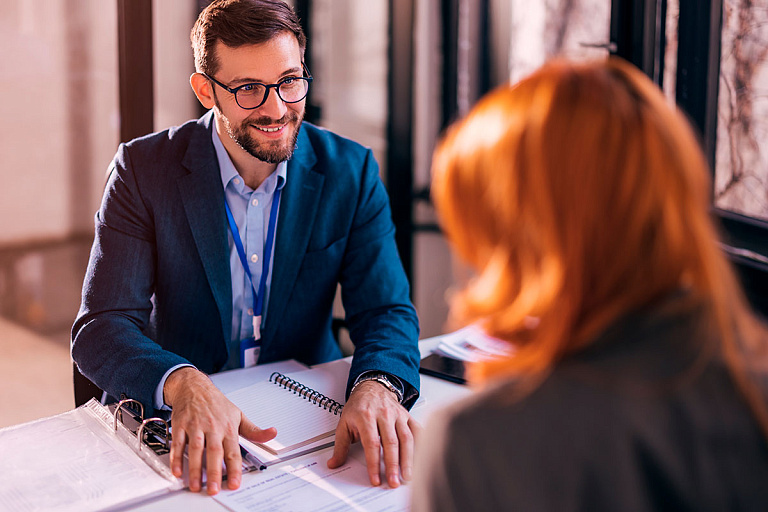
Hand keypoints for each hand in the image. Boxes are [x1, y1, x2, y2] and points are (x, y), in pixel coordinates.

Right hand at [164, 367, 276, 494]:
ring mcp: (196, 426)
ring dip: (194, 469)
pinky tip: (178, 470)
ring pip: (196, 449)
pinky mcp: (181, 425)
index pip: (233, 451)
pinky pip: (178, 443)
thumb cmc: (217, 404)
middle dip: (214, 472)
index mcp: (228, 427)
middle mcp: (213, 427)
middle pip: (214, 452)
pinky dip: (176, 457)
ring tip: (195, 485)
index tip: (234, 483)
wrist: (195, 387)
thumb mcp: (239, 415)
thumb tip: (272, 433)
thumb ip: (254, 430)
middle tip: (213, 489)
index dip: (234, 468)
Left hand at [327, 380, 421, 487]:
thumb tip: (334, 463)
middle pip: (391, 443)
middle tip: (393, 482)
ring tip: (407, 476)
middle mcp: (383, 414)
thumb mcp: (344, 423)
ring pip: (406, 438)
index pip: (371, 444)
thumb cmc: (358, 406)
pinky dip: (421, 444)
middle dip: (393, 465)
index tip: (375, 478)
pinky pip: (417, 430)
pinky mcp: (407, 416)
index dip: (374, 463)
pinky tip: (421, 457)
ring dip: (408, 459)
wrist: (371, 387)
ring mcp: (397, 415)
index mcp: (366, 417)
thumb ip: (340, 446)